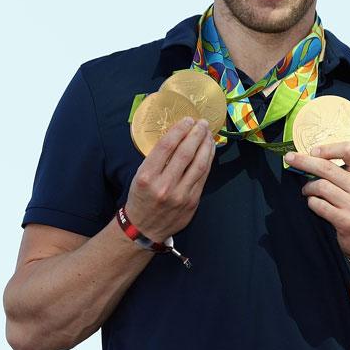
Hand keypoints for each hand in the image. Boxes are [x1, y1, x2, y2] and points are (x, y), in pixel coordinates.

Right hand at [125, 117, 214, 241]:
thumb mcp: (140, 176)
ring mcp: (180, 195)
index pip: (166, 147)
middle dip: (196, 134)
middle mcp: (164, 186)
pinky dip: (208, 161)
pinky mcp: (192, 202)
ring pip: (199, 165)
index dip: (179, 130)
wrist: (144, 228)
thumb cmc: (141, 197)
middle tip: (202, 123)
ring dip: (206, 146)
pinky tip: (209, 150)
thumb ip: (158, 159)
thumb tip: (179, 135)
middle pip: (185, 153)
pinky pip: (203, 176)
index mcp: (147, 177)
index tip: (187, 120)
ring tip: (208, 134)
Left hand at [285, 142, 349, 259]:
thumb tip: (314, 159)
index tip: (314, 151)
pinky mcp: (346, 220)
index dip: (328, 148)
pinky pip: (319, 205)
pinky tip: (313, 203)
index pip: (349, 150)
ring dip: (308, 187)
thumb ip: (347, 173)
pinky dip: (312, 202)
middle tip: (290, 158)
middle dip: (304, 161)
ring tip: (307, 191)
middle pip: (327, 167)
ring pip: (320, 186)